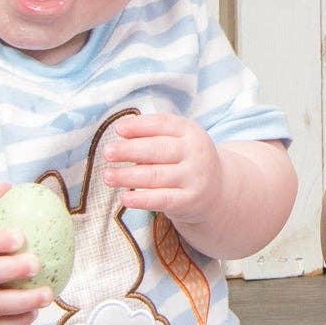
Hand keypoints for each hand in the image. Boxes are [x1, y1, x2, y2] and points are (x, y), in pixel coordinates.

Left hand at [103, 113, 223, 231]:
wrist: (217, 190)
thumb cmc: (185, 160)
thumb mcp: (179, 141)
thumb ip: (154, 135)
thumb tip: (122, 133)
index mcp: (191, 132)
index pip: (164, 124)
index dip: (140, 126)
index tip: (118, 129)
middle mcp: (196, 153)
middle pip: (158, 149)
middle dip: (129, 150)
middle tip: (107, 152)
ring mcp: (194, 177)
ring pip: (156, 175)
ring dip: (128, 176)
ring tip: (108, 176)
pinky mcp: (189, 200)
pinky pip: (162, 199)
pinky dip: (142, 199)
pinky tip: (125, 198)